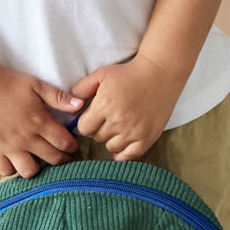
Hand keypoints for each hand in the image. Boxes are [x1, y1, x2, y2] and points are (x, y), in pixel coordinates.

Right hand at [0, 62, 85, 178]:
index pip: (64, 143)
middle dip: (62, 159)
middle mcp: (25, 137)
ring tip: (38, 158)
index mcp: (39, 121)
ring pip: (30, 171)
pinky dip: (13, 168)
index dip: (72, 146)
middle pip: (52, 159)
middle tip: (61, 154)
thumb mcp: (36, 85)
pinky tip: (16, 159)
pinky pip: (6, 171)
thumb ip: (59, 97)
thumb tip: (81, 105)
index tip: (71, 145)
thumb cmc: (9, 82)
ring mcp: (8, 146)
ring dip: (38, 167)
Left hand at [70, 52, 184, 160]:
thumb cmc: (129, 73)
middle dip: (99, 129)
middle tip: (109, 118)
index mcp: (104, 105)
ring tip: (118, 127)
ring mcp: (134, 131)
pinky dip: (123, 153)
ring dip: (111, 139)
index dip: (87, 122)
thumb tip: (70, 104)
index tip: (94, 116)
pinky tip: (123, 144)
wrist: (159, 73)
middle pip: (97, 138)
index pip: (84, 128)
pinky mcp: (147, 138)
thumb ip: (82, 89)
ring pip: (111, 147)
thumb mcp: (101, 75)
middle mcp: (118, 121)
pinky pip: (129, 156)